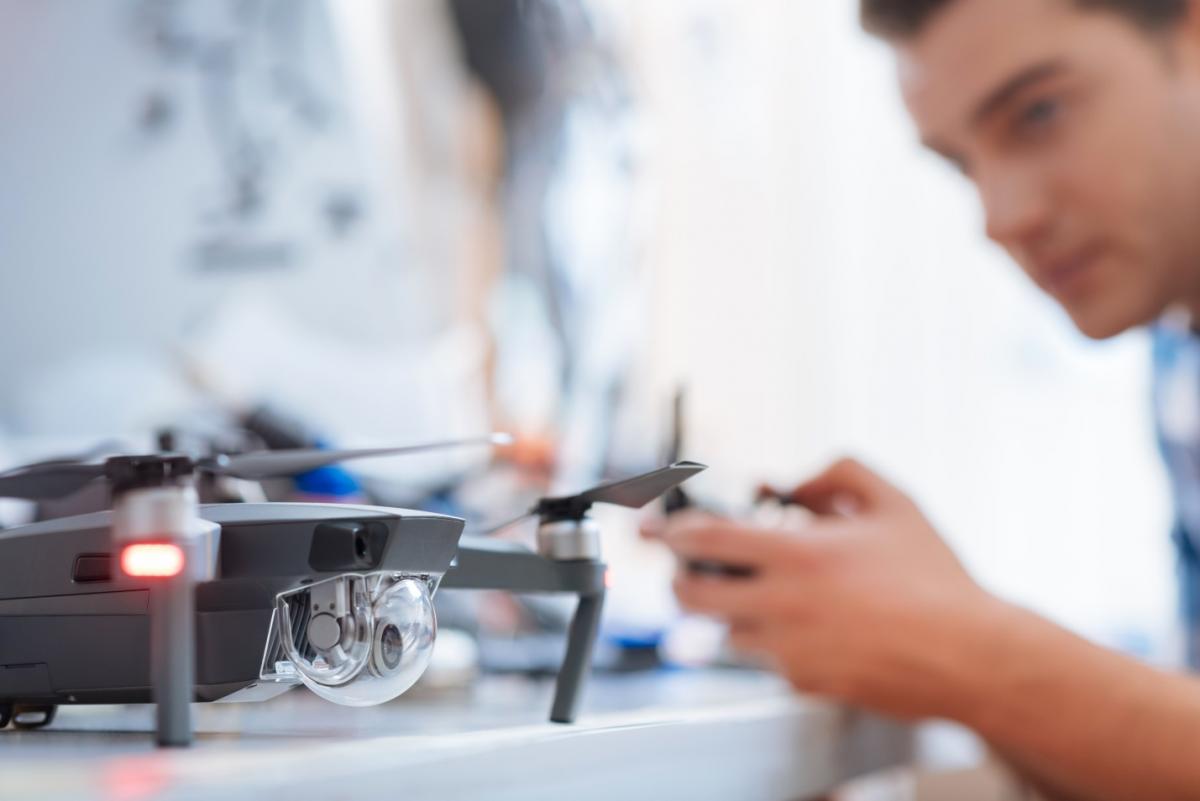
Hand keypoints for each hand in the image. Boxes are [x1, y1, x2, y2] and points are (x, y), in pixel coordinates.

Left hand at [661, 458, 995, 719]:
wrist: (972, 656)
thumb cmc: (936, 578)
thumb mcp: (894, 503)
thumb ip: (837, 472)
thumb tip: (786, 480)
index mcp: (799, 555)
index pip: (704, 539)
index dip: (669, 530)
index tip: (651, 527)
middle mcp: (783, 605)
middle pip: (691, 595)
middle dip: (677, 578)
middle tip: (684, 568)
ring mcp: (789, 651)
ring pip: (724, 630)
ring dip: (729, 609)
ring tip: (765, 593)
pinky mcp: (802, 684)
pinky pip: (762, 659)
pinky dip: (768, 640)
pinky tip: (808, 626)